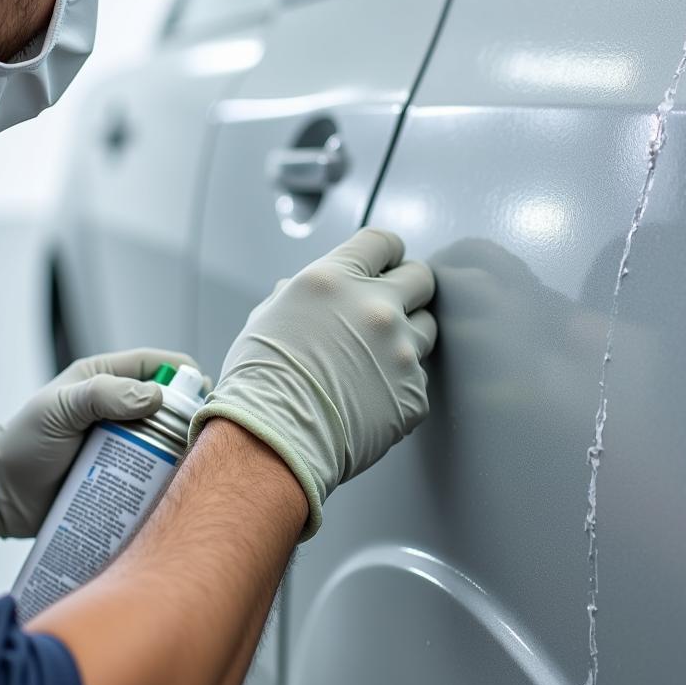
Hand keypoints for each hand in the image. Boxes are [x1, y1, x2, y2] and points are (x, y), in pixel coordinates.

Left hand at [0, 348, 204, 541]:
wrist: (0, 493)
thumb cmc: (24, 441)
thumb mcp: (59, 408)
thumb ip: (103, 394)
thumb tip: (155, 396)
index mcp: (107, 379)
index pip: (158, 366)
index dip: (185, 377)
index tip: (202, 397)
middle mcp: (120, 408)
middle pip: (172, 406)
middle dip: (186, 420)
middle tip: (190, 441)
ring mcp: (123, 442)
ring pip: (168, 441)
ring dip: (178, 453)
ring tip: (182, 468)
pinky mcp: (122, 475)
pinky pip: (154, 473)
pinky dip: (165, 479)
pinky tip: (170, 489)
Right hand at [188, 228, 436, 538]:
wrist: (271, 442)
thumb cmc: (259, 383)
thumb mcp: (265, 318)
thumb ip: (293, 294)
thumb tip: (294, 289)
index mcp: (334, 280)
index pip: (383, 242)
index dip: (385, 254)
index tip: (384, 265)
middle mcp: (375, 308)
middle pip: (421, 278)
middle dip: (408, 289)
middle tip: (391, 307)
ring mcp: (400, 351)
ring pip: (426, 329)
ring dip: (406, 338)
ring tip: (374, 360)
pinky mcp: (413, 394)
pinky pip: (417, 379)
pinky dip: (399, 385)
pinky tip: (369, 397)